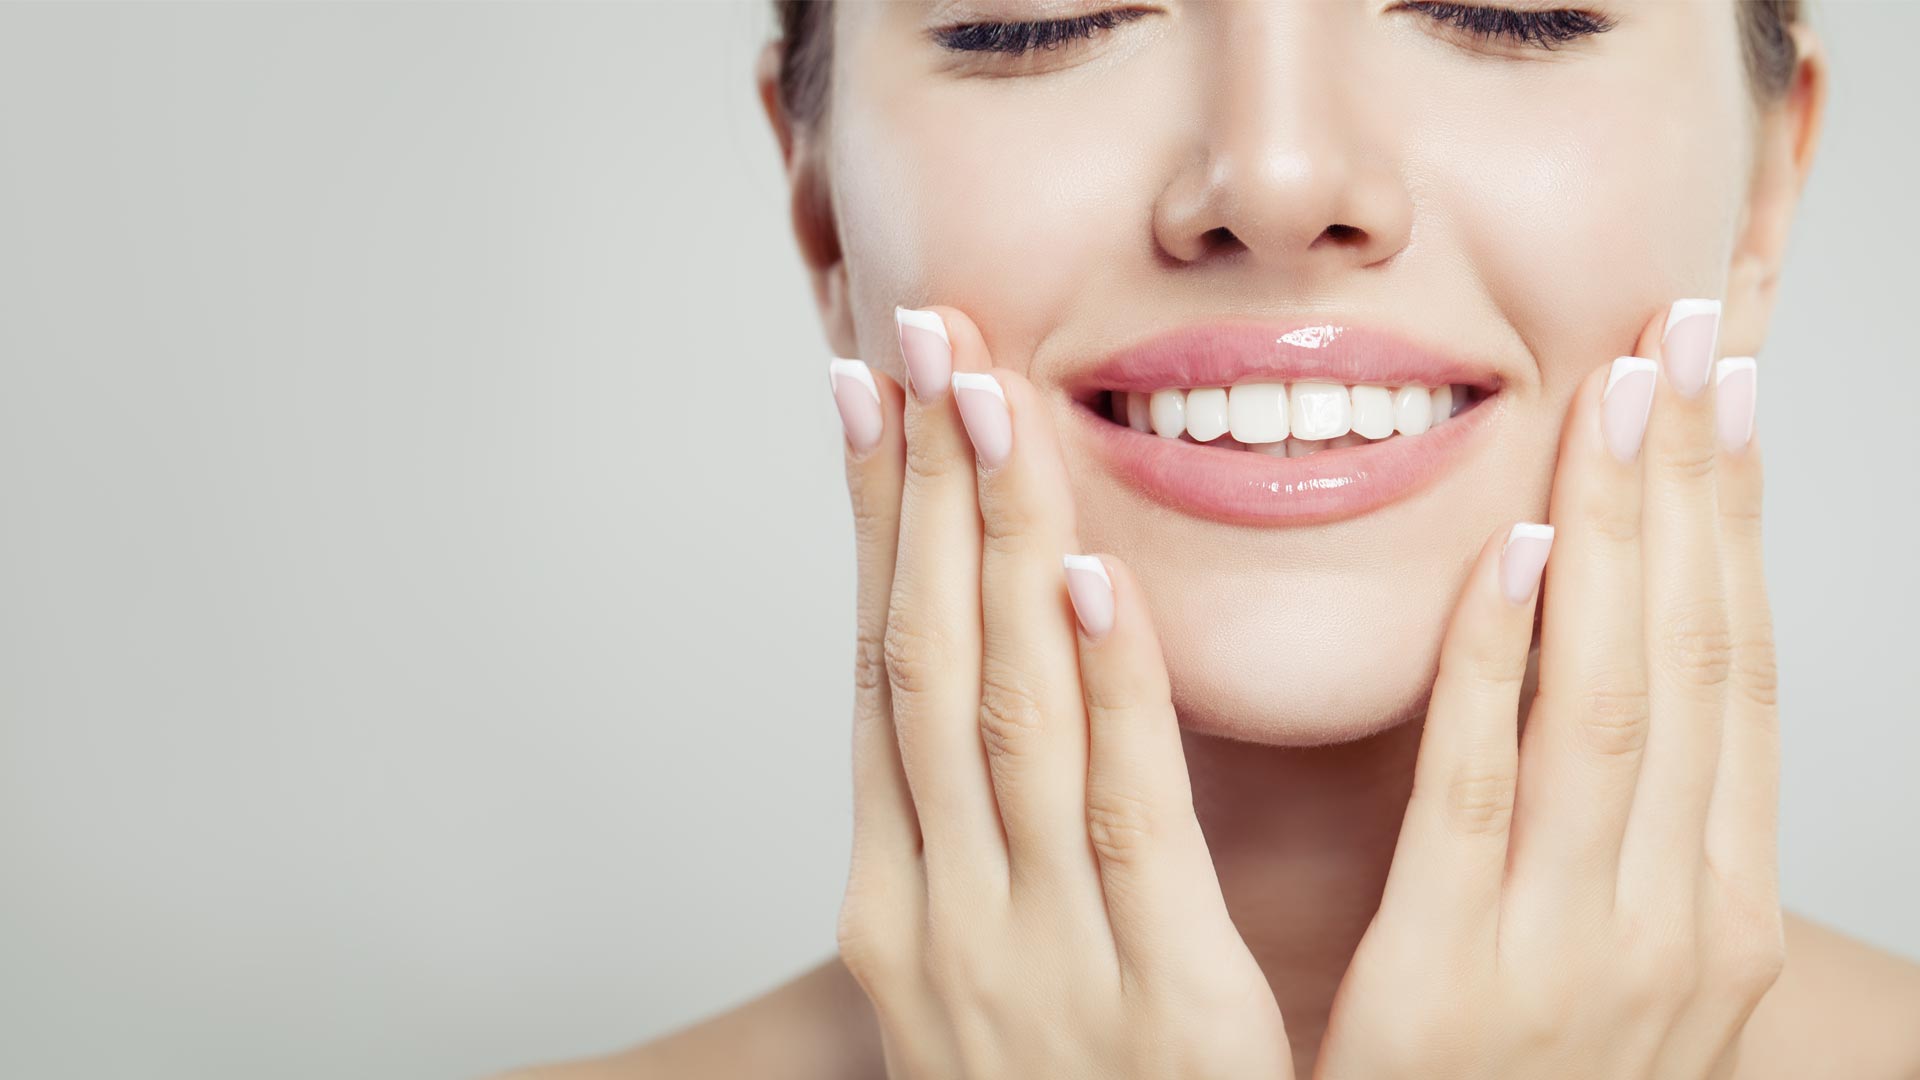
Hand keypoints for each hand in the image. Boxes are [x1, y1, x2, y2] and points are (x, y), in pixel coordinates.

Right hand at [825, 305, 1294, 1078]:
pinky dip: (1099, 694)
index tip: (867, 394)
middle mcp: (941, 914)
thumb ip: (994, 843)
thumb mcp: (991, 976)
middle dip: (920, 491)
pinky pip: (1125, 824)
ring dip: (989, 544)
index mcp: (899, 901)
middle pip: (921, 662)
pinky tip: (1081, 579)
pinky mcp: (1158, 1012)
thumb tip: (1006, 694)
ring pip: (1000, 715)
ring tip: (984, 395)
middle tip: (919, 338)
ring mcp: (1035, 961)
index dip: (873, 524)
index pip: (876, 672)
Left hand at [1315, 300, 1779, 1078]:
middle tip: (1688, 336)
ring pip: (1615, 704)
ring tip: (1620, 394)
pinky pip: (1482, 796)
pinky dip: (1506, 669)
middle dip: (1696, 490)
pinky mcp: (1453, 987)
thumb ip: (1610, 835)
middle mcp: (1673, 920)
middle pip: (1695, 660)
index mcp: (1712, 908)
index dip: (1734, 526)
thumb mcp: (1609, 968)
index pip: (1734, 676)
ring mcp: (1575, 954)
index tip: (1726, 396)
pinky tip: (1520, 556)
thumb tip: (1601, 674)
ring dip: (1625, 537)